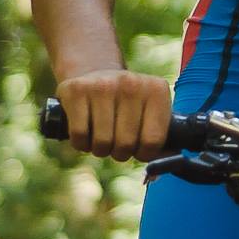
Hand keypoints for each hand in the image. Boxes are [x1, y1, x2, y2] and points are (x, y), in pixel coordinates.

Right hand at [56, 68, 172, 160]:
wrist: (95, 73)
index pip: (153, 141)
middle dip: (120, 152)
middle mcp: (131, 83)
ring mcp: (103, 85)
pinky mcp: (76, 90)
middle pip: (126, 144)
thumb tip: (162, 166)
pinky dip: (81, 144)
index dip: (143, 153)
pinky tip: (87, 133)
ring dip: (100, 149)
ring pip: (102, 143)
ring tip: (102, 137)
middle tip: (117, 142)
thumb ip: (160, 141)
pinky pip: (79, 136)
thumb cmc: (127, 104)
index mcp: (156, 90)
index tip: (138, 148)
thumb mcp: (149, 112)